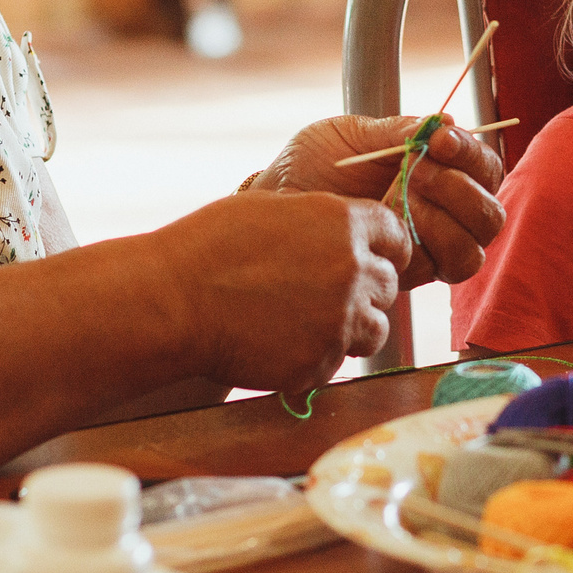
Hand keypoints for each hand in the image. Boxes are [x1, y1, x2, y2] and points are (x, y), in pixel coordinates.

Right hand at [153, 191, 411, 405]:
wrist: (175, 301)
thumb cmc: (210, 247)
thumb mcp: (273, 209)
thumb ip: (320, 221)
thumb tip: (343, 233)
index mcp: (344, 224)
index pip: (397, 236)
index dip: (385, 248)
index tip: (373, 258)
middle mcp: (353, 272)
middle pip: (388, 285)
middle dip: (365, 289)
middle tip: (324, 294)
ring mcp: (339, 321)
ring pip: (374, 330)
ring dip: (350, 327)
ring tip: (305, 322)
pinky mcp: (319, 363)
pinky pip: (334, 361)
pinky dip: (315, 356)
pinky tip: (278, 343)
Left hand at [249, 115, 505, 288]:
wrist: (273, 200)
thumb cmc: (312, 164)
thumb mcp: (354, 136)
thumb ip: (399, 131)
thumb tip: (447, 121)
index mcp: (440, 174)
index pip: (484, 170)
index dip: (472, 154)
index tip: (440, 140)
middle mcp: (443, 217)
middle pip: (489, 217)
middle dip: (460, 190)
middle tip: (417, 170)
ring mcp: (426, 251)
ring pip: (470, 251)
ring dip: (442, 220)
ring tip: (398, 196)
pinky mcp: (404, 276)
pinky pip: (434, 270)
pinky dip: (415, 244)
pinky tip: (383, 224)